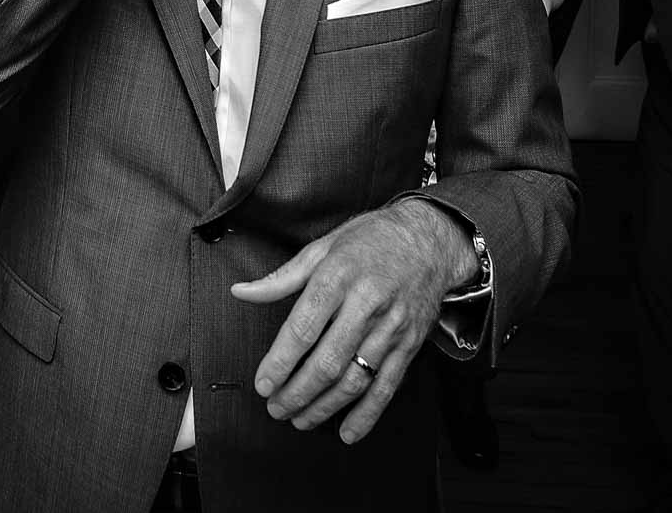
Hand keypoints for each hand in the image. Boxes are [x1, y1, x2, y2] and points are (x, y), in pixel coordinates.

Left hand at [231, 200, 473, 443]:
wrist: (429, 240)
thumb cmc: (370, 240)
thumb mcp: (323, 247)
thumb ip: (282, 278)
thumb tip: (241, 292)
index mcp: (338, 277)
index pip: (304, 327)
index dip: (281, 361)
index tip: (263, 383)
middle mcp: (367, 304)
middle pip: (328, 361)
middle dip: (297, 392)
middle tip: (276, 408)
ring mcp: (391, 327)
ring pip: (355, 379)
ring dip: (324, 406)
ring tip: (299, 420)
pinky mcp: (409, 344)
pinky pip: (387, 386)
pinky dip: (368, 414)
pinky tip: (348, 432)